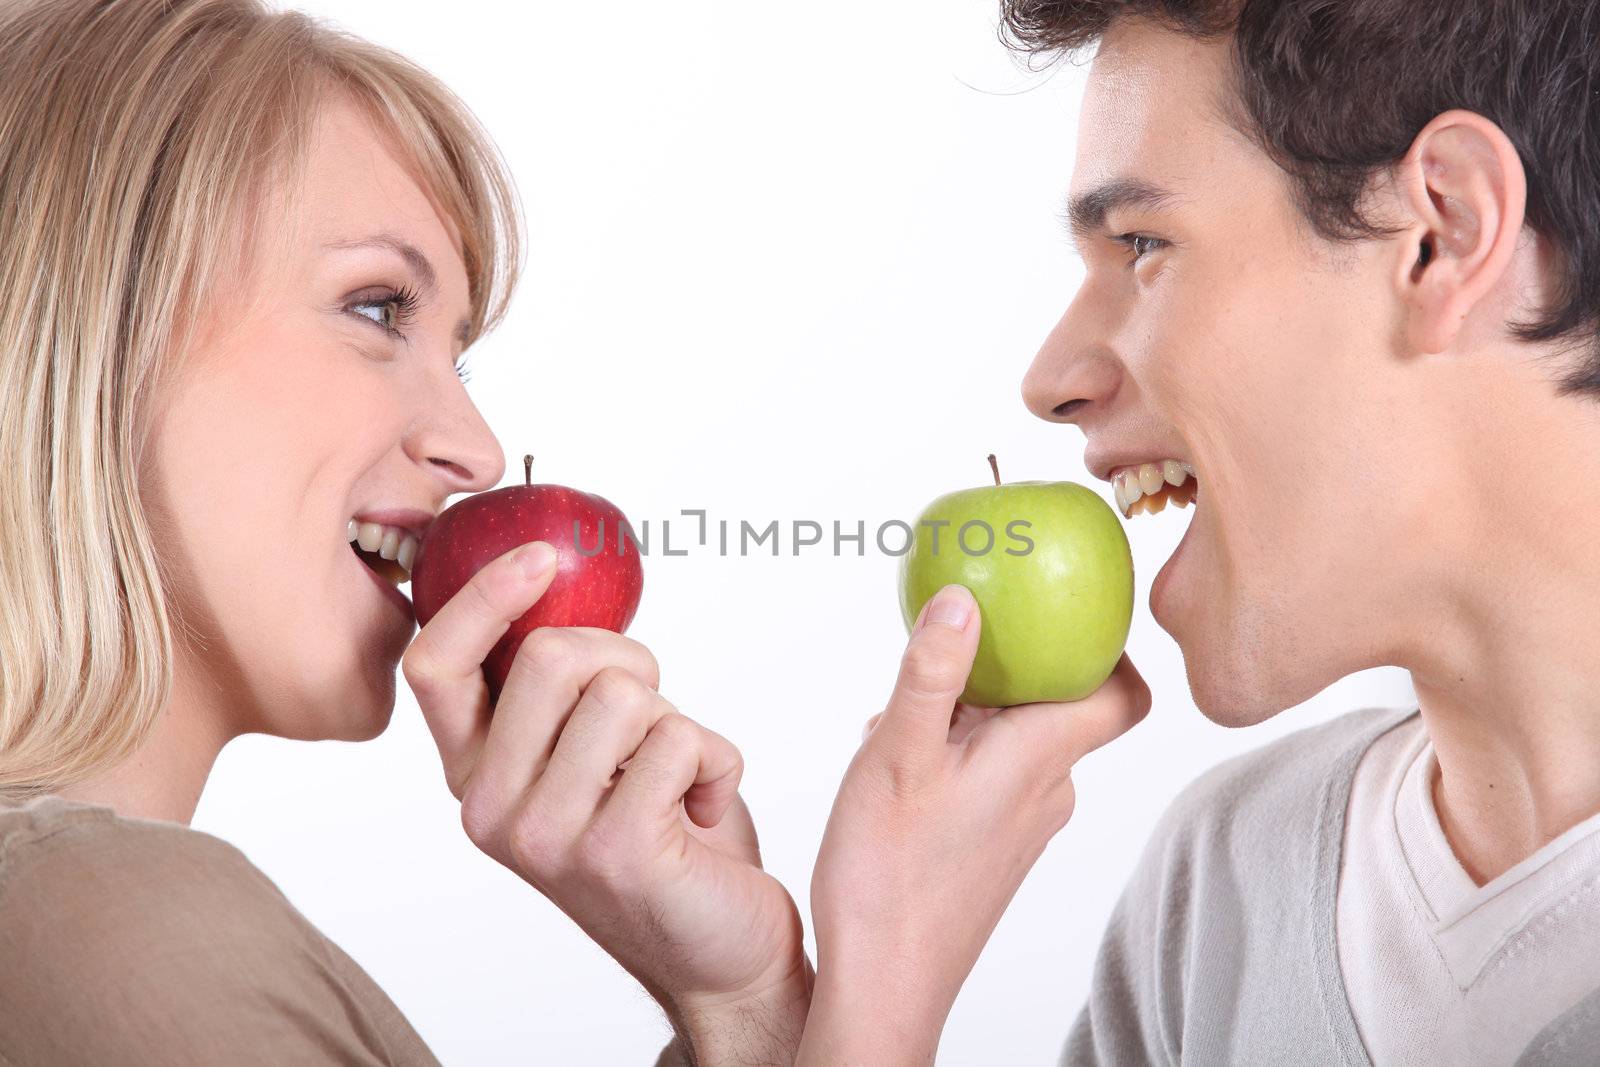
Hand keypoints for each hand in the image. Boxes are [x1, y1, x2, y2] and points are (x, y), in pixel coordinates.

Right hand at [402, 541, 811, 1065]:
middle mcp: (490, 809)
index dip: (482, 598)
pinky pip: (681, 739)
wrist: (716, 949)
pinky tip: (701, 810)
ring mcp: (547, 835)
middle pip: (551, 656)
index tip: (540, 558)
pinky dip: (717, 759)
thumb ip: (560, 693)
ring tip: (675, 777)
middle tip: (652, 717)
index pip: (433, 666)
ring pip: (625, 695)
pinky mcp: (615, 851)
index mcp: (474, 774)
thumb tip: (559, 584)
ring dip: (677, 720)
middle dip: (628, 662)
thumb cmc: (658, 835)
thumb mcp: (586, 757)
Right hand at [797, 584, 1150, 1065]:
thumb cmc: (890, 876)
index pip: (1124, 694)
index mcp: (1040, 758)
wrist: (885, 982)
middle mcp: (1046, 791)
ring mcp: (1021, 825)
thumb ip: (932, 673)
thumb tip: (963, 597)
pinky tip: (898, 763)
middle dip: (1013, 669)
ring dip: (972, 713)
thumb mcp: (898, 754)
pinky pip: (992, 777)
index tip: (1070, 613)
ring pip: (1018, 741)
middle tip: (957, 646)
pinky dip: (956, 752)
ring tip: (907, 713)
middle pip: (1062, 706)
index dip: (1114, 650)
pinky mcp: (994, 849)